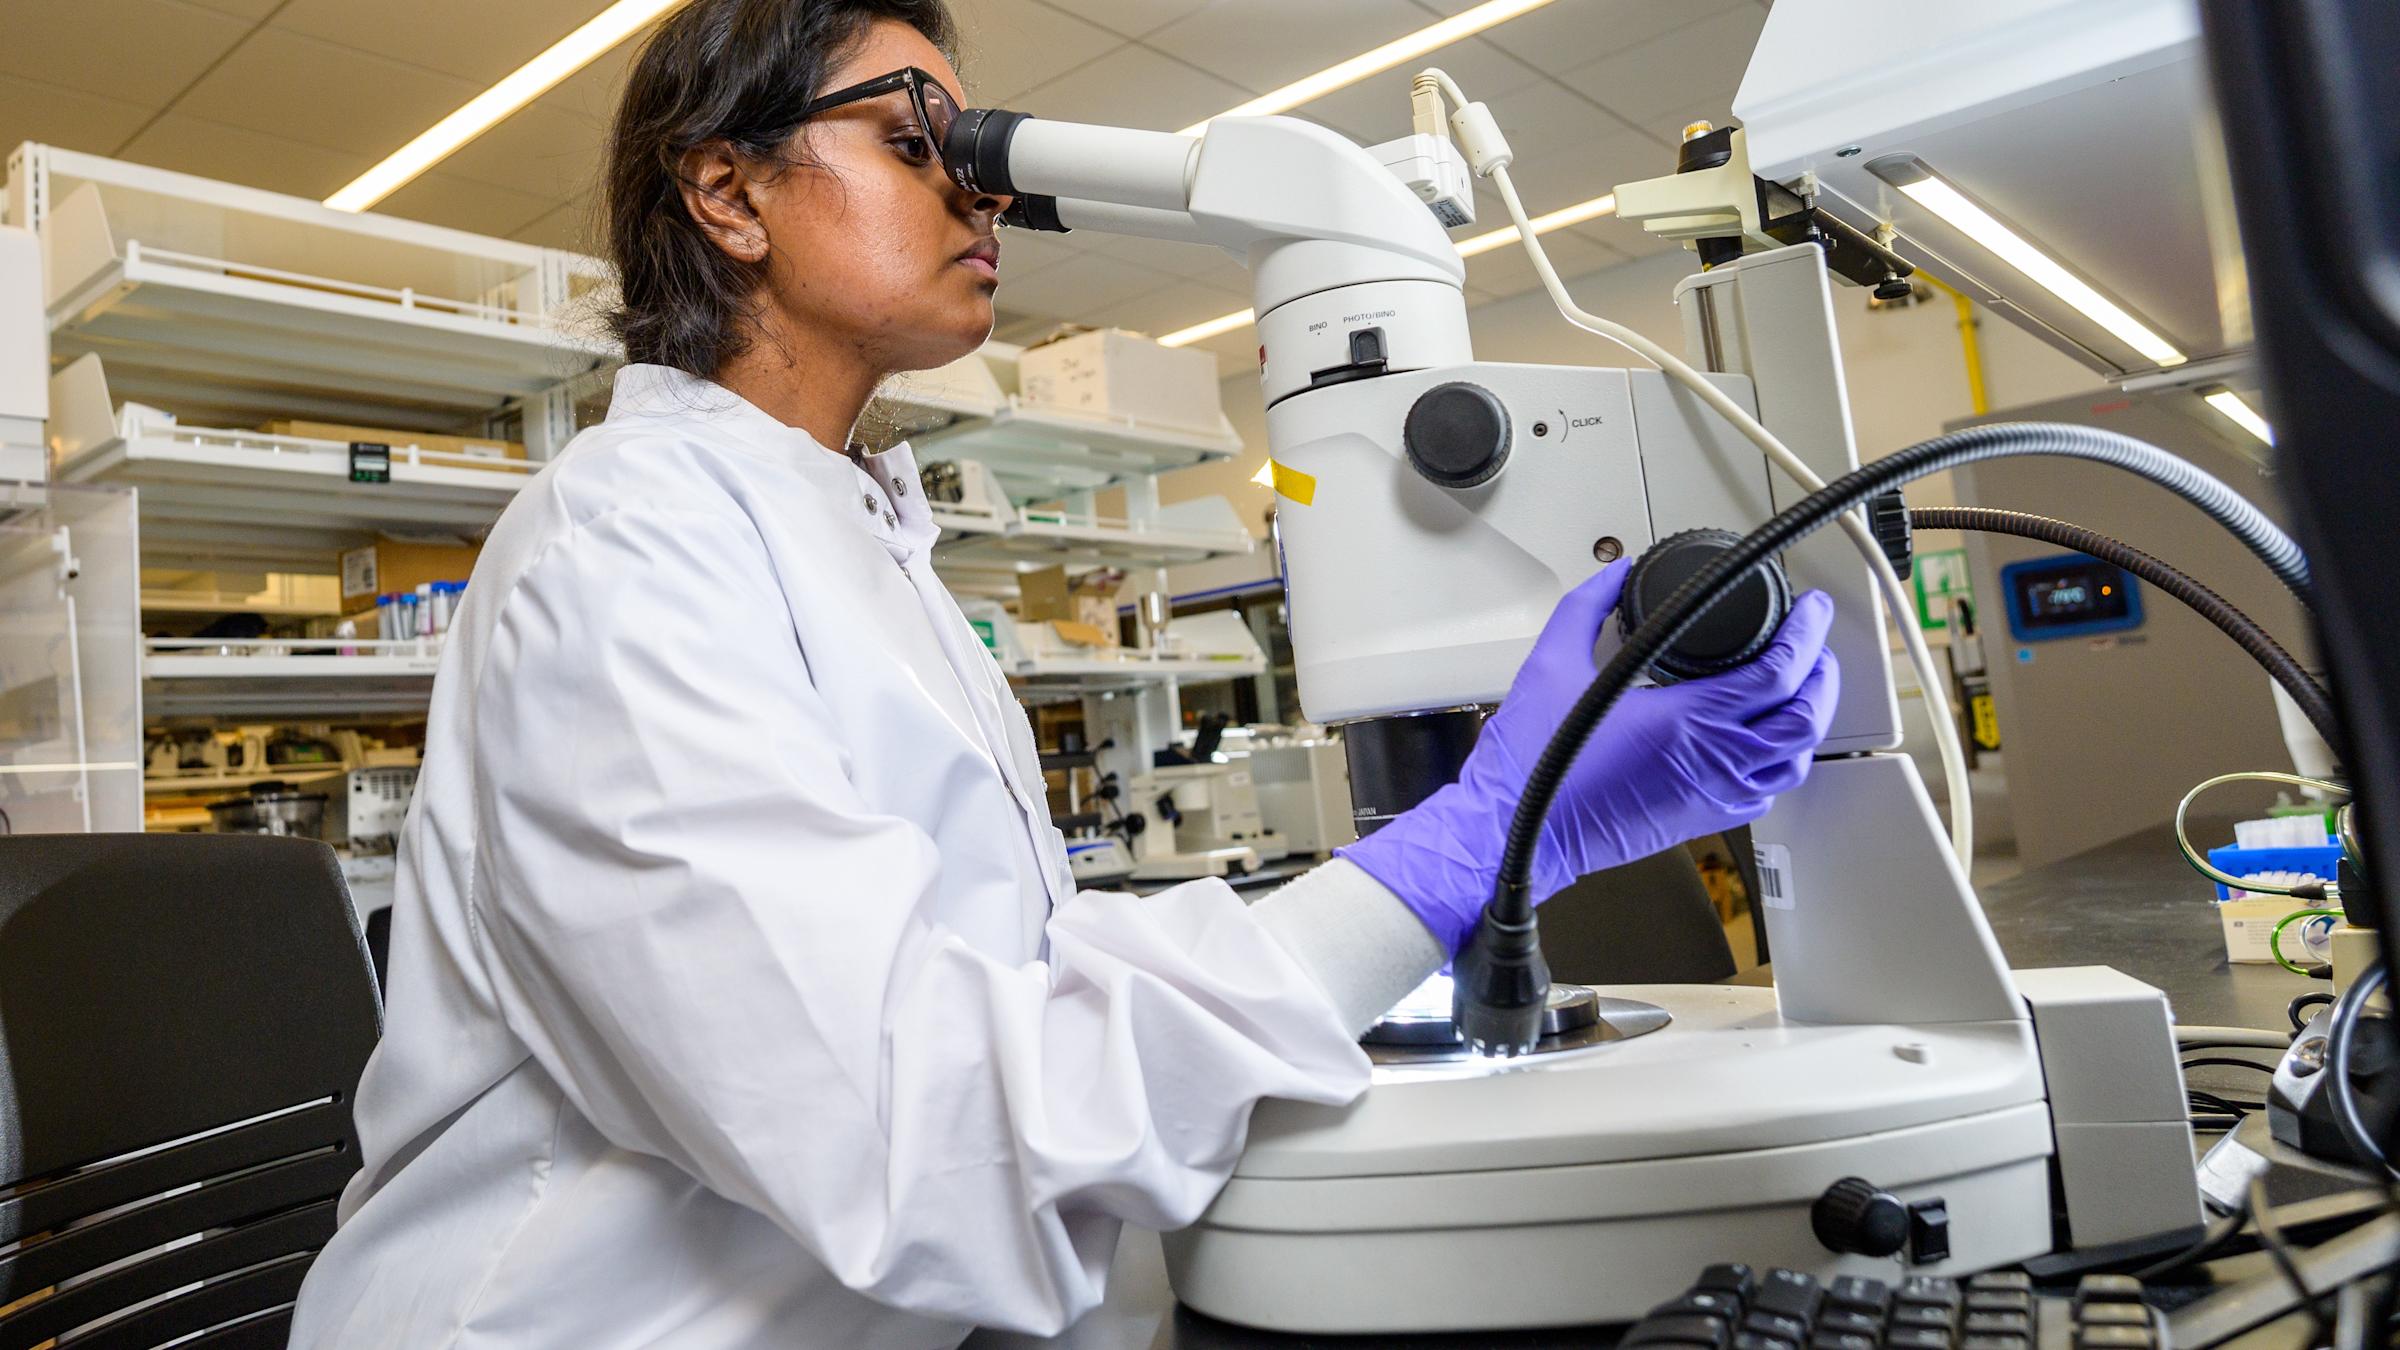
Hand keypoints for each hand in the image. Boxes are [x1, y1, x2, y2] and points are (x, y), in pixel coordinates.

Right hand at [1338, 560, 1840, 952]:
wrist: (1517, 833)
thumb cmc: (1532, 765)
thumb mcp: (1552, 662)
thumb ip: (1587, 607)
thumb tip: (1614, 575)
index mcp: (1688, 721)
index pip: (1779, 671)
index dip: (1806, 634)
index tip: (1811, 610)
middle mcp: (1714, 761)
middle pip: (1805, 717)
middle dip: (1823, 674)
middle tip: (1817, 643)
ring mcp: (1714, 795)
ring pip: (1796, 759)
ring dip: (1811, 719)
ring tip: (1804, 688)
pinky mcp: (1703, 818)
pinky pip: (1767, 790)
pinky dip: (1783, 760)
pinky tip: (1768, 741)